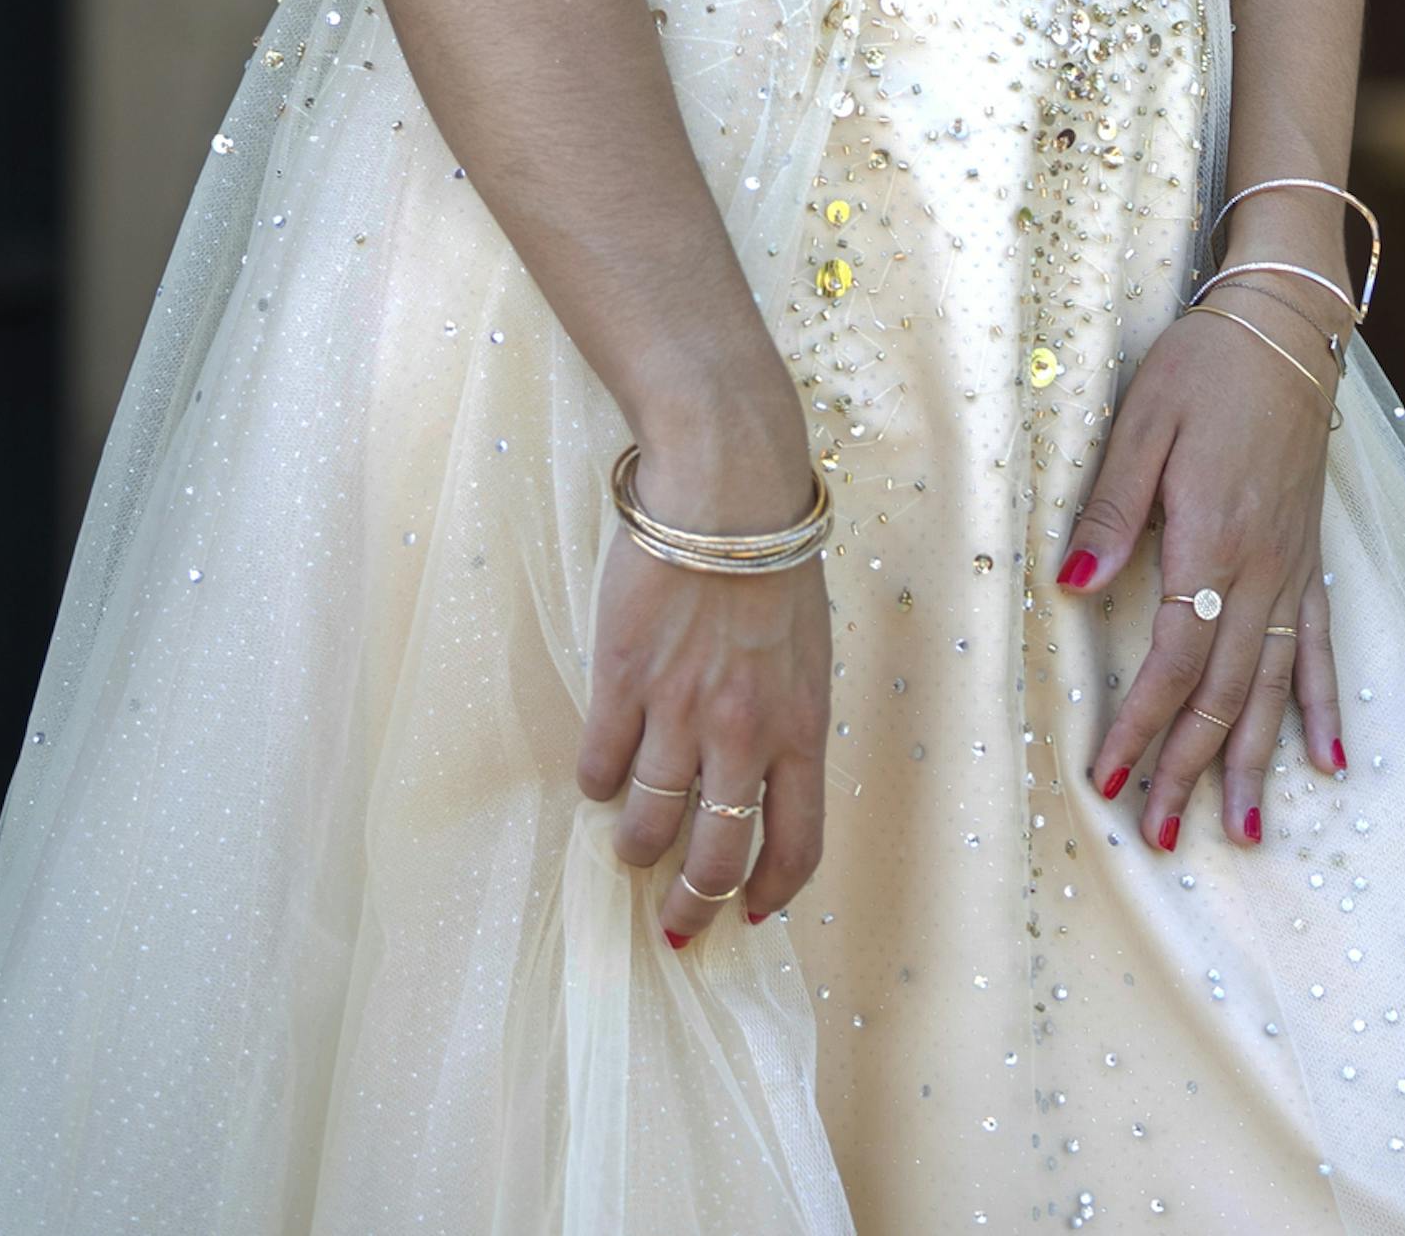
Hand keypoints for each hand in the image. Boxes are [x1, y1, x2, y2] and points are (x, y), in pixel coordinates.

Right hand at [576, 436, 831, 947]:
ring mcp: (679, 711)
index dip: (770, 891)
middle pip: (717, 855)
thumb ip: (787, 716)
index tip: (750, 911)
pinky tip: (600, 775)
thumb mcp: (807, 648)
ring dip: (634, 846)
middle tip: (675, 917)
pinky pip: (600, 766)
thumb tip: (760, 774)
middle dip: (693, 901)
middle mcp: (744, 733)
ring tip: (629, 842)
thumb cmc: (774, 557)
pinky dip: (597, 783)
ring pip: (648, 822)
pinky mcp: (622, 681)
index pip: (798, 844)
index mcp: (802, 726)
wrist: (726, 486)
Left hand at [1054, 288, 1344, 851]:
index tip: (1111, 782)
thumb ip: (1113, 506)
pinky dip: (1323, 704)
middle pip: (1225, 690)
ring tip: (1243, 830)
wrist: (1285, 328)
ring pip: (1275, 684)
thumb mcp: (1143, 421)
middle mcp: (1262, 568)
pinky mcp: (1312, 555)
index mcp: (1213, 539)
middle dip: (1189, 768)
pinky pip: (1323, 644)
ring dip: (1255, 760)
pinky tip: (1328, 758)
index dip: (1142, 726)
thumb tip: (1075, 583)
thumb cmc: (1204, 367)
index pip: (1175, 659)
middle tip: (1160, 835)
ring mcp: (1294, 566)